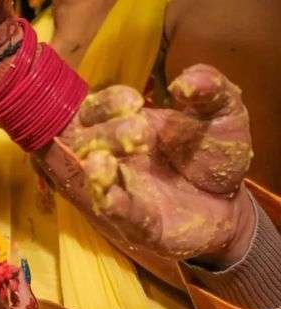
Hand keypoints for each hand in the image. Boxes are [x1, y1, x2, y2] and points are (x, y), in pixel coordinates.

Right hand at [49, 64, 253, 263]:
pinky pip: (115, 215)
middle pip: (80, 141)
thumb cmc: (210, 155)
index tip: (134, 101)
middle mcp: (105, 157)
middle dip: (104, 134)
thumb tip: (187, 83)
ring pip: (83, 180)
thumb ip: (211, 90)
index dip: (105, 103)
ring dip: (90, 171)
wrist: (228, 205)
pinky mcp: (133, 225)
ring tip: (101, 163)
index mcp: (116, 125)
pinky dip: (110, 205)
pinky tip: (109, 198)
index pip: (92, 109)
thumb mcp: (221, 113)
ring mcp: (115, 191)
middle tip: (137, 132)